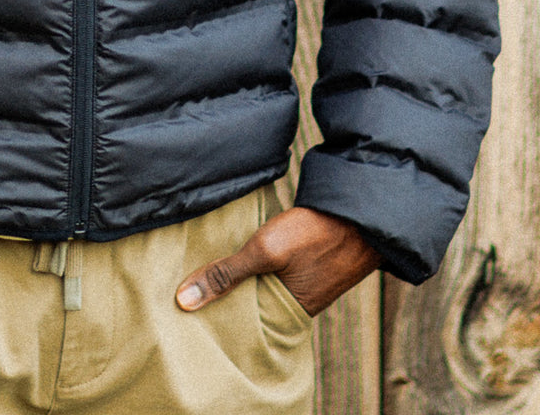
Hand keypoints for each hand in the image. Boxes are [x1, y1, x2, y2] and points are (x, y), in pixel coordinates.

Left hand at [175, 206, 377, 317]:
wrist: (358, 214)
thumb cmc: (314, 235)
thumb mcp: (265, 251)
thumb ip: (226, 274)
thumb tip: (184, 301)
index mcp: (282, 317)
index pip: (236, 326)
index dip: (211, 319)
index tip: (181, 312)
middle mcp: (290, 308)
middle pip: (244, 307)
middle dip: (219, 299)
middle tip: (182, 290)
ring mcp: (297, 287)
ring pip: (255, 287)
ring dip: (235, 279)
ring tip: (200, 271)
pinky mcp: (300, 268)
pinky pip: (267, 273)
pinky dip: (251, 267)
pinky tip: (234, 255)